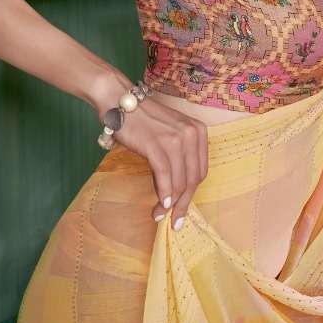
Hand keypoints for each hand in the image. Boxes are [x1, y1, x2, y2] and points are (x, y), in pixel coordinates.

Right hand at [89, 72, 207, 229]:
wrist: (121, 101)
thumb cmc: (144, 121)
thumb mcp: (170, 135)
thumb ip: (177, 160)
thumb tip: (174, 195)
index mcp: (199, 132)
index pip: (200, 171)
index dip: (192, 194)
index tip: (182, 210)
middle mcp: (192, 134)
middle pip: (192, 179)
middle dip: (183, 204)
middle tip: (174, 221)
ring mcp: (175, 138)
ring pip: (179, 180)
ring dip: (171, 203)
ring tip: (159, 215)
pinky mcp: (157, 144)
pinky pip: (165, 175)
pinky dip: (163, 193)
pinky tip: (160, 204)